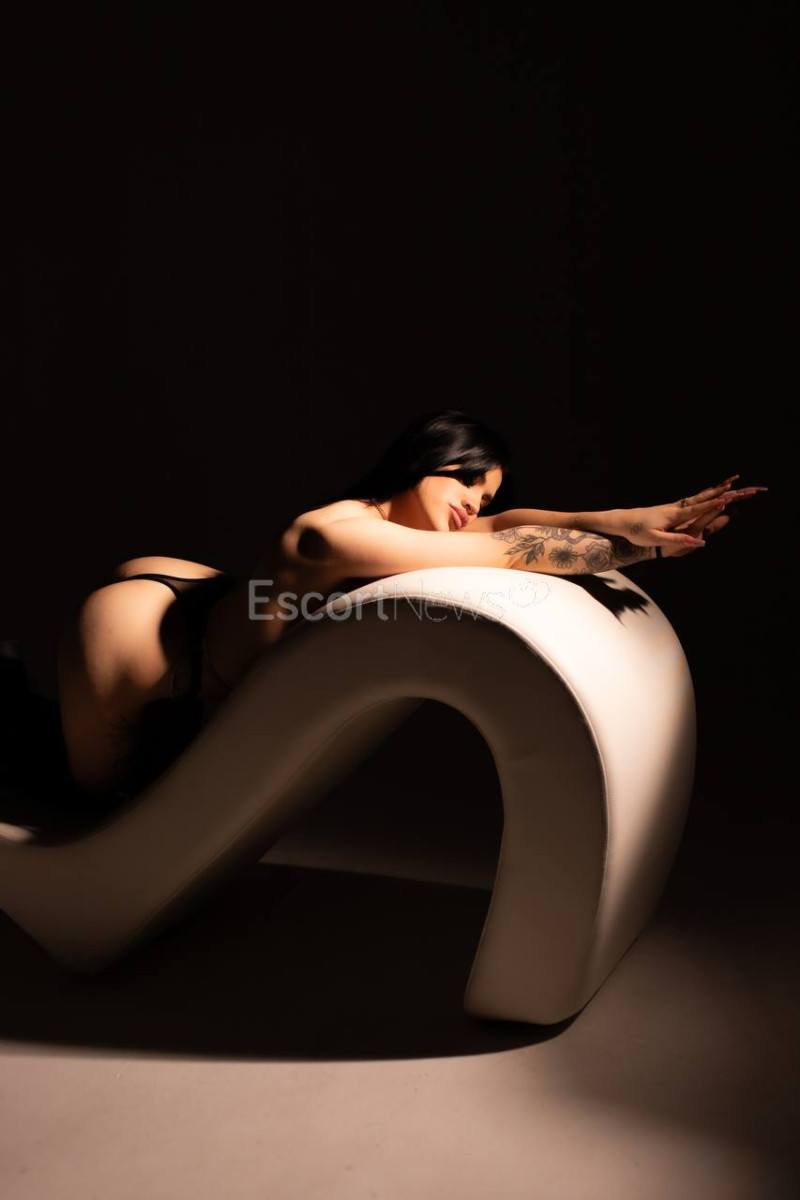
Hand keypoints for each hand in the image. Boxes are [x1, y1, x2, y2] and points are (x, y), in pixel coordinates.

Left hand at [621, 474, 767, 551]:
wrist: (622, 520)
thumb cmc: (637, 532)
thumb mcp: (656, 538)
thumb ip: (677, 539)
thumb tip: (699, 541)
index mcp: (675, 515)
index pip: (699, 509)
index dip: (714, 504)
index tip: (730, 497)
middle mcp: (677, 507)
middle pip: (702, 499)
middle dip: (720, 492)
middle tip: (737, 483)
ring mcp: (674, 506)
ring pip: (698, 497)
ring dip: (715, 490)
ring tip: (730, 482)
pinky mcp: (672, 508)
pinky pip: (693, 500)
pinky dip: (705, 494)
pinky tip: (710, 492)